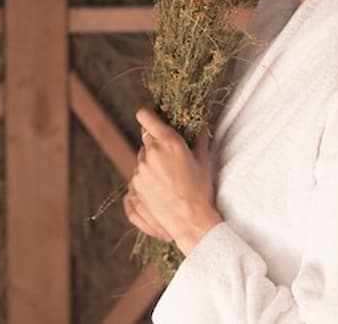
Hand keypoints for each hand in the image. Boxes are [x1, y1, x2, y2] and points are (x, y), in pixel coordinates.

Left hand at [128, 108, 221, 254]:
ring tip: (168, 179)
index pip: (146, 117)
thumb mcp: (203, 161)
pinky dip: (145, 180)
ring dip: (151, 164)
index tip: (151, 117)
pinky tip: (160, 190)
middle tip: (171, 158)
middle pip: (146, 140)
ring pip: (141, 159)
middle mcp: (150, 153)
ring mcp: (139, 171)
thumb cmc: (200, 190)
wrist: (190, 221)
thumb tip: (201, 125)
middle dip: (156, 144)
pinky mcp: (133, 187)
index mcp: (167, 142)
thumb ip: (199, 139)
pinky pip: (137, 177)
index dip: (148, 115)